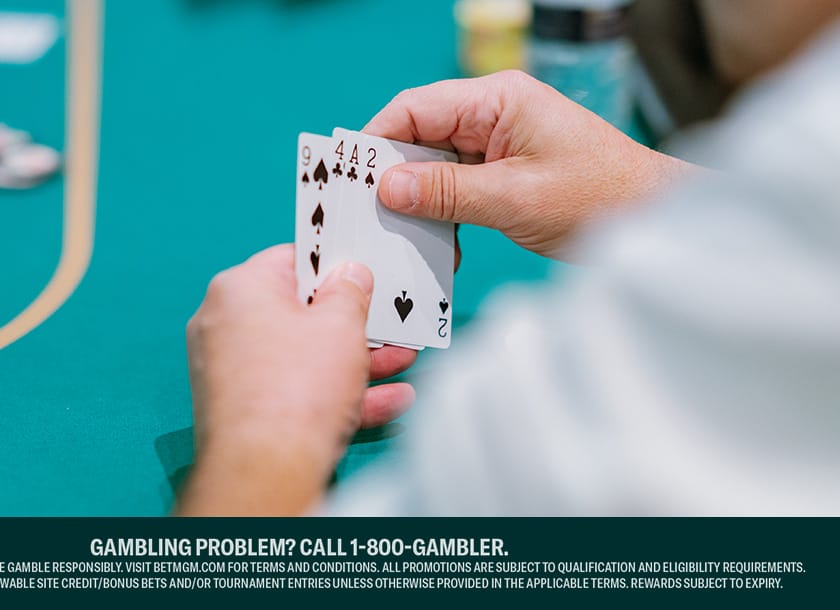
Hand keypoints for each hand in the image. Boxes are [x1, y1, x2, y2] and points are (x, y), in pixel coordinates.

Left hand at [177, 244, 416, 515]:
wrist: (265, 470)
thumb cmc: (297, 388)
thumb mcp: (341, 326)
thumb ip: (350, 292)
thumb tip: (350, 273)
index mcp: (239, 288)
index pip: (291, 260)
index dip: (333, 266)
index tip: (365, 272)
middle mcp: (224, 324)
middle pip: (299, 313)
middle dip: (354, 324)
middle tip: (391, 324)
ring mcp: (229, 371)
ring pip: (302, 357)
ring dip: (356, 362)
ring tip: (403, 364)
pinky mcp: (241, 411)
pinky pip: (294, 391)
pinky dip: (335, 394)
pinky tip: (388, 401)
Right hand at [365, 71, 696, 259]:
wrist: (653, 218)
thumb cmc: (600, 196)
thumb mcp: (514, 198)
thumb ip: (446, 192)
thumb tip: (386, 187)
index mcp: (497, 99)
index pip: (414, 109)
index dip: (375, 143)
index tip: (349, 181)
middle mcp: (492, 114)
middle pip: (418, 138)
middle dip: (393, 178)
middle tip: (368, 218)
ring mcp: (496, 143)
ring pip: (432, 167)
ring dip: (418, 204)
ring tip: (406, 240)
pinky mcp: (501, 172)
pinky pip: (454, 188)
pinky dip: (442, 215)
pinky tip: (441, 247)